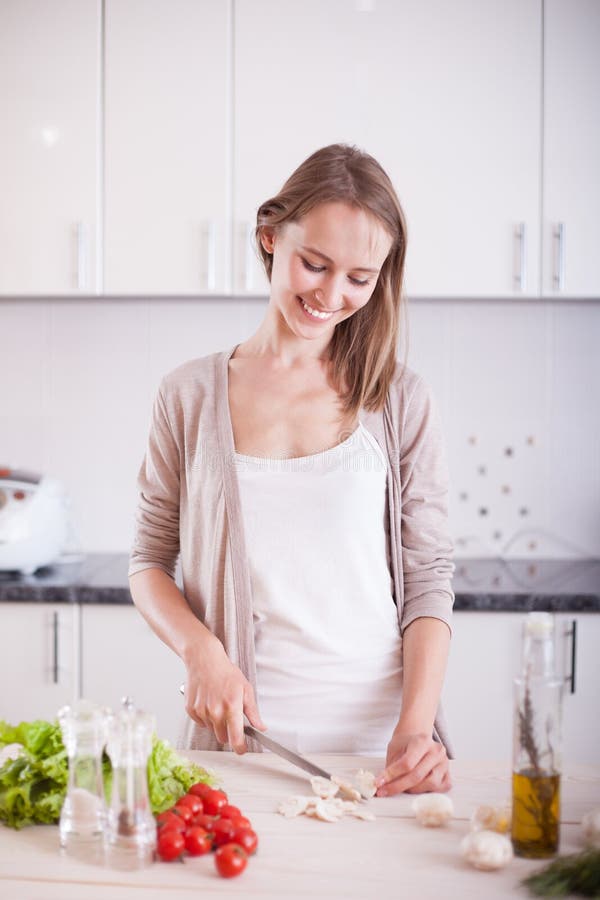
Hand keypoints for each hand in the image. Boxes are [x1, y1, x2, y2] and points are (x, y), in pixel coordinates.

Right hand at [183, 638, 265, 753]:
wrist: (204, 660)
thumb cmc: (226, 673)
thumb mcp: (246, 689)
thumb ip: (253, 712)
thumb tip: (261, 727)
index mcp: (231, 707)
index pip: (236, 739)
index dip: (240, 748)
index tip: (242, 749)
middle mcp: (215, 712)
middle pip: (223, 737)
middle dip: (228, 731)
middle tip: (230, 714)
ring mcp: (202, 711)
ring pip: (212, 729)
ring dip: (216, 722)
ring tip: (218, 703)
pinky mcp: (191, 710)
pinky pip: (201, 722)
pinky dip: (205, 716)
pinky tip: (208, 701)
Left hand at [375, 731, 450, 795]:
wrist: (418, 737)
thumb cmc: (405, 744)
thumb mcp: (395, 748)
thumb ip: (391, 765)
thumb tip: (382, 784)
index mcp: (422, 741)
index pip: (407, 763)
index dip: (391, 775)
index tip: (378, 782)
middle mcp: (436, 751)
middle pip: (417, 775)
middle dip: (398, 786)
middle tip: (384, 791)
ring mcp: (444, 763)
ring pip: (430, 784)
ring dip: (412, 789)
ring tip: (401, 787)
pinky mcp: (448, 773)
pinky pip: (439, 788)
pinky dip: (427, 791)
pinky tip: (416, 788)